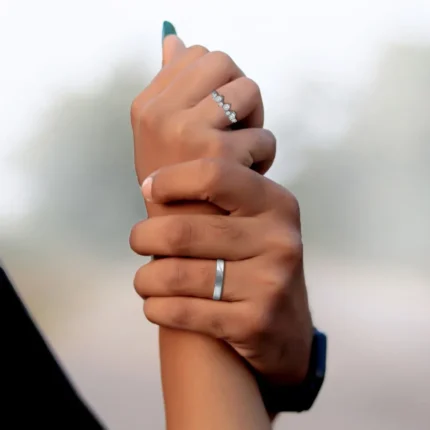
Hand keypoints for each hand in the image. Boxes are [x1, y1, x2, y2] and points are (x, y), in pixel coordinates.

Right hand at [130, 34, 274, 198]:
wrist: (181, 244)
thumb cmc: (179, 190)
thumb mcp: (161, 138)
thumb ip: (169, 85)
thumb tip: (173, 38)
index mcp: (147, 107)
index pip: (194, 55)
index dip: (216, 84)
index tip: (213, 116)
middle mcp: (160, 115)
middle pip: (222, 63)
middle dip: (236, 94)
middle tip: (232, 130)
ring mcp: (185, 132)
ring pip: (248, 90)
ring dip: (253, 123)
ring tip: (240, 153)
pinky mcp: (216, 156)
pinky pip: (262, 135)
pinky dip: (262, 157)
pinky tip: (246, 176)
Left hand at [130, 158, 313, 383]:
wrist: (287, 326)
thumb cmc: (256, 262)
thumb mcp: (256, 219)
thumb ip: (220, 194)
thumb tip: (158, 174)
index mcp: (275, 203)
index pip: (213, 175)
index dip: (170, 180)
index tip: (150, 189)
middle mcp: (278, 240)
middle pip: (182, 231)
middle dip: (144, 237)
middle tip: (140, 242)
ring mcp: (269, 283)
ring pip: (175, 275)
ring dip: (146, 278)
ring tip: (147, 279)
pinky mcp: (253, 323)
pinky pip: (181, 311)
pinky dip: (156, 307)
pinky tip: (157, 304)